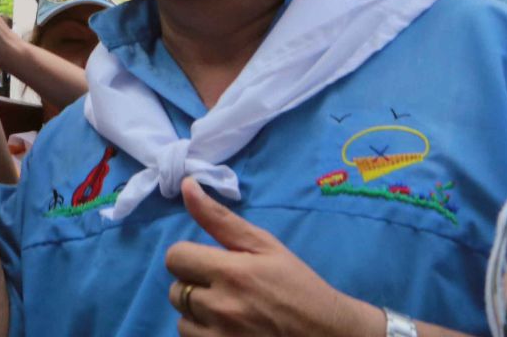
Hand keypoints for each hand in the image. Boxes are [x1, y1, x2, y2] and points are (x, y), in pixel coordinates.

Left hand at [164, 180, 382, 335]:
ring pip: (182, 320)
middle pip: (175, 290)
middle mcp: (222, 307)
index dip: (189, 258)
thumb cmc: (299, 287)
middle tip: (224, 289)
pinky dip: (205, 336)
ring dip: (198, 315)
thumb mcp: (266, 247)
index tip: (209, 264)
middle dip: (195, 286)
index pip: (175, 257)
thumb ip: (220, 219)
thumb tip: (187, 185)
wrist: (331, 336)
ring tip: (229, 313)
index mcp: (231, 272)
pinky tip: (229, 331)